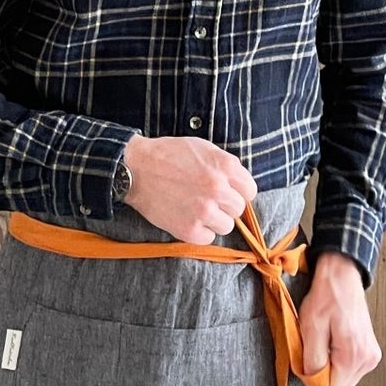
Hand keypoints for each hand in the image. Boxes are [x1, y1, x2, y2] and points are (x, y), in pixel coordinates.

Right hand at [122, 133, 257, 245]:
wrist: (136, 169)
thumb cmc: (168, 155)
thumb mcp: (203, 148)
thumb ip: (225, 165)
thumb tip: (240, 185)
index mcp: (225, 166)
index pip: (250, 190)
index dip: (238, 191)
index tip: (227, 192)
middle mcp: (218, 189)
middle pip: (238, 209)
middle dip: (225, 205)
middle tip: (208, 199)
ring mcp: (204, 211)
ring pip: (226, 226)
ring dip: (215, 220)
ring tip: (197, 209)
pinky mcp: (189, 229)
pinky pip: (209, 238)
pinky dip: (200, 231)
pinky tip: (188, 217)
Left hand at [298, 251, 382, 385]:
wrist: (343, 275)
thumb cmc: (327, 296)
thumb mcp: (311, 327)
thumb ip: (312, 360)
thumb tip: (314, 382)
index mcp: (353, 355)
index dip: (314, 377)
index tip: (309, 358)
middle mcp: (367, 359)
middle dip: (325, 372)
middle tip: (317, 346)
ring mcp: (371, 356)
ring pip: (345, 378)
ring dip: (333, 366)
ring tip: (327, 340)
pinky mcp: (371, 351)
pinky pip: (352, 369)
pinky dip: (341, 360)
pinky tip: (335, 340)